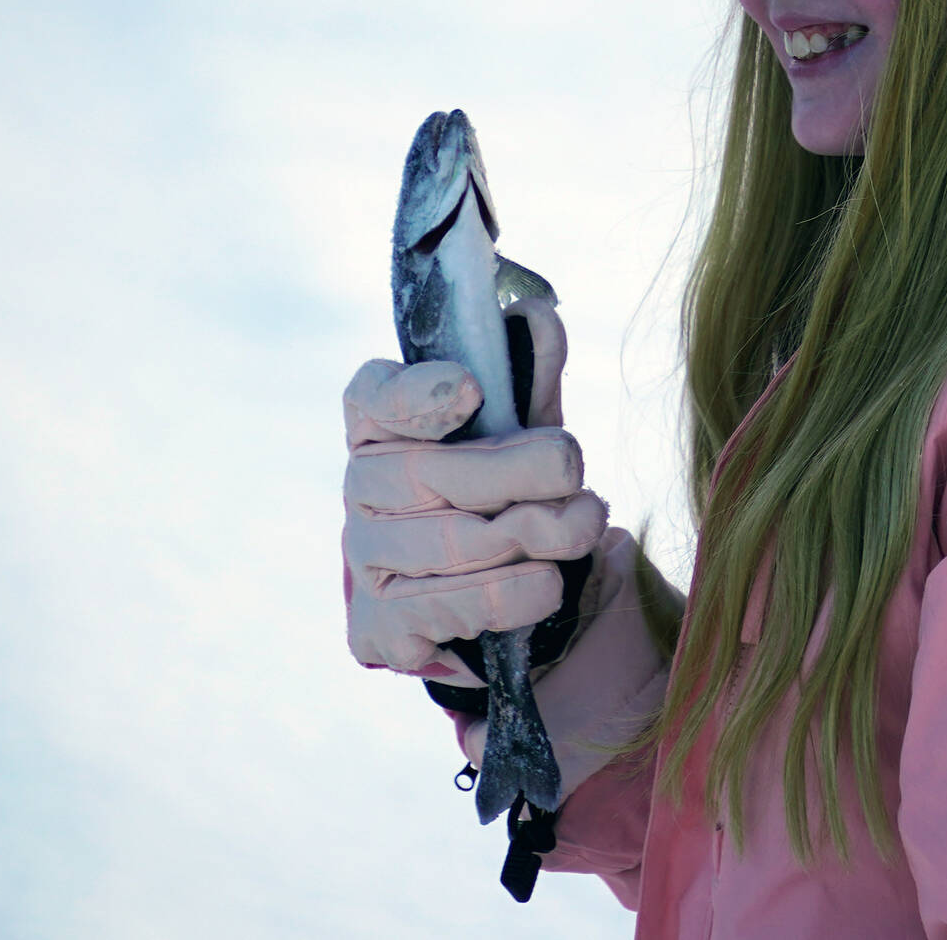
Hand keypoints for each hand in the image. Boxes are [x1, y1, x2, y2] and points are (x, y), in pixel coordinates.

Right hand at [342, 300, 605, 682]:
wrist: (518, 603)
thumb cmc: (509, 496)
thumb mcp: (527, 434)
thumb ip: (530, 379)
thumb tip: (537, 317)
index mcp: (382, 428)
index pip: (372, 398)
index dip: (415, 394)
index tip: (470, 389)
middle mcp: (361, 491)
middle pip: (424, 473)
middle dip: (510, 469)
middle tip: (573, 465)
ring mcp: (366, 562)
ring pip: (446, 542)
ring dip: (529, 533)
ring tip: (586, 523)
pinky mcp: (382, 628)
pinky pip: (445, 607)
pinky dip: (508, 595)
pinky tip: (549, 583)